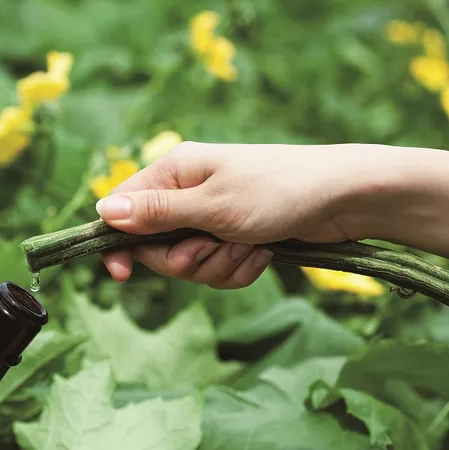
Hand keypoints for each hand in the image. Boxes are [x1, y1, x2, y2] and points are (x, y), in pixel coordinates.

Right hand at [95, 141, 448, 286]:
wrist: (345, 198)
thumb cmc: (278, 191)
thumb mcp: (212, 206)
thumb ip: (156, 213)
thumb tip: (102, 210)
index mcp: (173, 174)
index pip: (121, 211)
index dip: (117, 244)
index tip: (121, 276)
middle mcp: (187, 194)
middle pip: (155, 247)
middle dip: (186, 260)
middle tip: (214, 247)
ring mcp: (211, 217)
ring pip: (189, 264)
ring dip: (219, 265)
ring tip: (250, 245)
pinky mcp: (234, 236)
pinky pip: (218, 269)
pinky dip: (239, 268)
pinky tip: (263, 252)